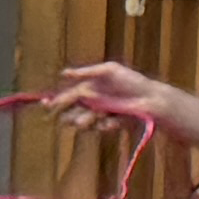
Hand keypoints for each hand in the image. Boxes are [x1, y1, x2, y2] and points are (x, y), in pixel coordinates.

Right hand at [57, 59, 193, 138]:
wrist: (151, 98)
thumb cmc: (131, 81)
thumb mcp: (108, 70)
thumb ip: (86, 72)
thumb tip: (63, 73)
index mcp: (88, 89)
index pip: (66, 96)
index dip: (56, 101)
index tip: (47, 104)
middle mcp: (90, 103)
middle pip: (69, 113)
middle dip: (69, 115)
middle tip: (72, 115)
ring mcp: (98, 115)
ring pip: (81, 122)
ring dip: (85, 120)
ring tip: (96, 117)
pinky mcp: (108, 125)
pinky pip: (98, 128)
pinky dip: (104, 124)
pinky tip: (113, 120)